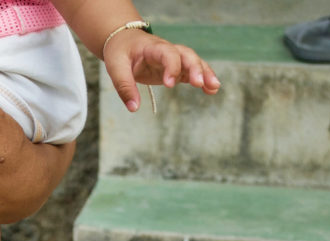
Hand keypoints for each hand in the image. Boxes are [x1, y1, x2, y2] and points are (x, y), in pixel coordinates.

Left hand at [103, 30, 220, 111]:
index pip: (167, 53)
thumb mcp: (116, 67)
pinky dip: (202, 80)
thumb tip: (134, 108)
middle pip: (186, 55)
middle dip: (195, 68)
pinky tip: (211, 91)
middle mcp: (167, 50)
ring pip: (194, 62)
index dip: (171, 66)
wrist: (124, 42)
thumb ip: (124, 87)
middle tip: (199, 84)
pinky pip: (192, 72)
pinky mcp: (175, 69)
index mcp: (152, 47)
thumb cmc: (120, 52)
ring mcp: (173, 59)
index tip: (170, 84)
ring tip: (214, 88)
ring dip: (205, 73)